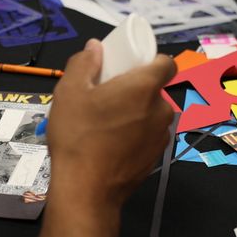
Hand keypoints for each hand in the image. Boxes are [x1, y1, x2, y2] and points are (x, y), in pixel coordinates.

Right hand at [47, 39, 174, 210]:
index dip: (151, 61)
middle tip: (106, 98)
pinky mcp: (156, 159)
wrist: (86, 189)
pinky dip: (135, 136)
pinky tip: (110, 146)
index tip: (129, 68)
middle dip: (135, 91)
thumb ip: (84, 63)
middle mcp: (161, 110)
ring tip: (105, 125)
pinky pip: (147, 137)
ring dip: (135, 115)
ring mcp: (161, 137)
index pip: (166, 63)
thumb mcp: (69, 92)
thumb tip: (95, 47)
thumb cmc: (78, 135)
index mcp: (144, 87)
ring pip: (151, 115)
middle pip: (154, 91)